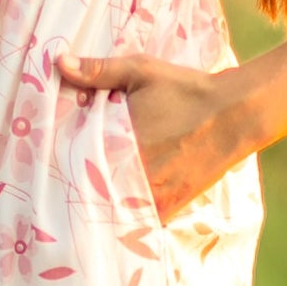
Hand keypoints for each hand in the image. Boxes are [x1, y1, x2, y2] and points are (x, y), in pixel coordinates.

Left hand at [56, 48, 240, 222]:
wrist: (235, 114)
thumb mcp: (142, 71)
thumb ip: (99, 71)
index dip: (61, 161)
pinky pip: (137, 222)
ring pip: (111, 209)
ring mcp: (151, 196)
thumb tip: (60, 63)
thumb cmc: (186, 90)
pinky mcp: (168, 208)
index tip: (50, 159)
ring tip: (87, 197)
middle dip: (78, 183)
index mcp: (118, 142)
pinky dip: (126, 217)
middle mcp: (133, 174)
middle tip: (63, 181)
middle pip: (90, 188)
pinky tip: (116, 209)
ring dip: (100, 203)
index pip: (73, 160)